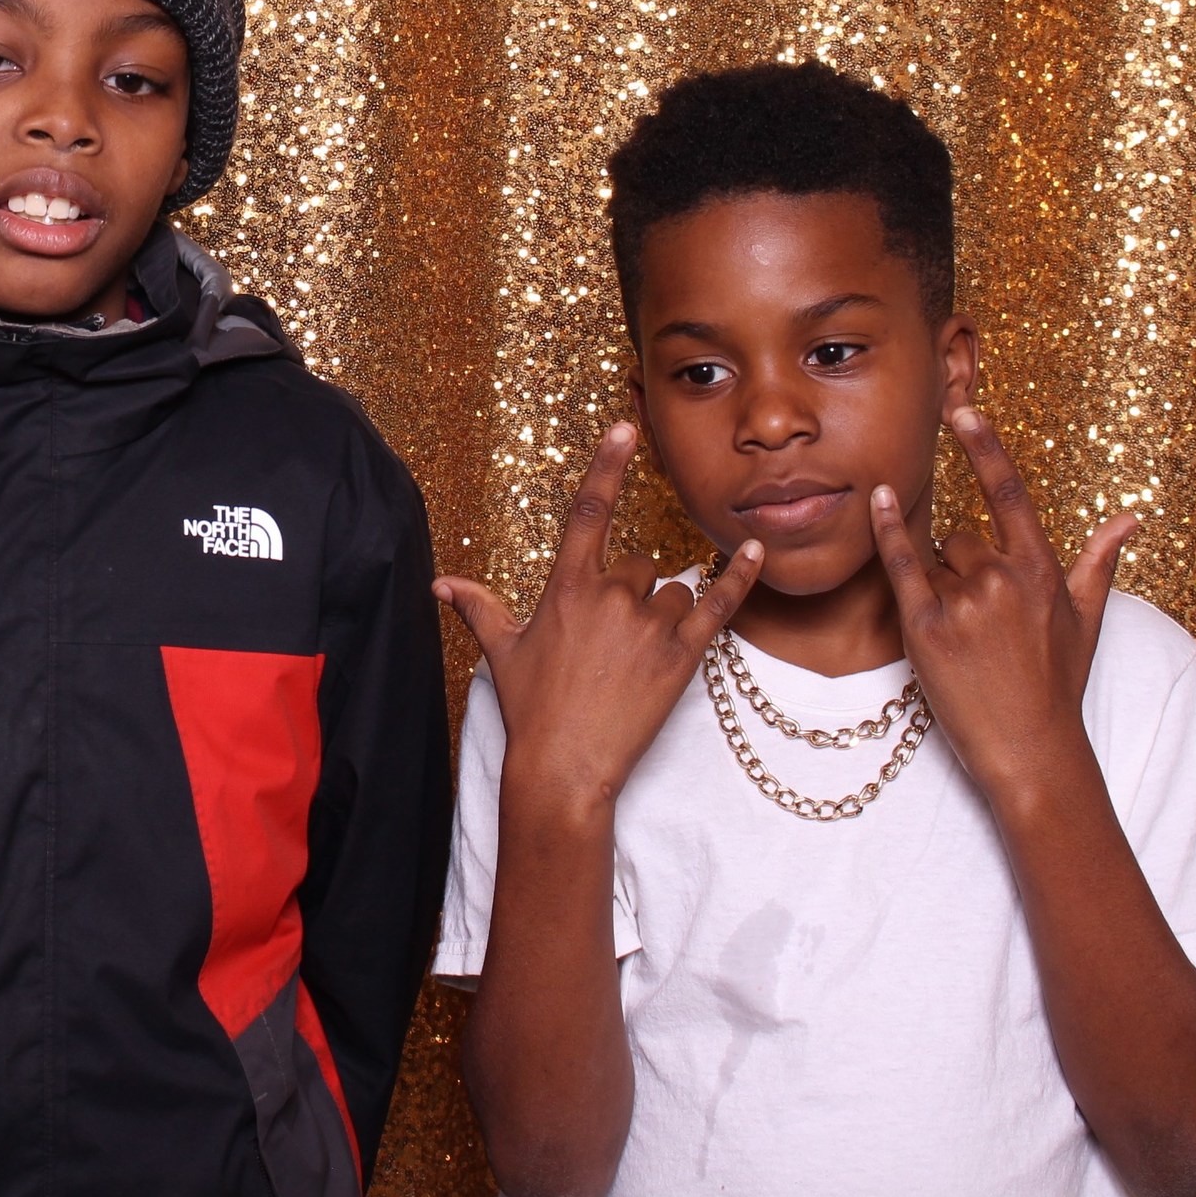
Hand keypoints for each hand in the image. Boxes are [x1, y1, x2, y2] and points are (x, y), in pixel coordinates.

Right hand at [437, 423, 766, 819]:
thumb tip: (440, 583)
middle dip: (630, 594)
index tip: (625, 428)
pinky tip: (755, 551)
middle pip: (638, 565)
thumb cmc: (531, 709)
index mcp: (567, 588)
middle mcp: (610, 597)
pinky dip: (739, 577)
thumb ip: (478, 606)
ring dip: (663, 614)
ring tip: (637, 660)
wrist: (563, 768)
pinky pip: (719, 606)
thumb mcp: (502, 651)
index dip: (607, 466)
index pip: (589, 511)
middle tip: (611, 644)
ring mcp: (649, 626)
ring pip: (673, 592)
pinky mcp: (682, 657)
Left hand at [869, 403, 1139, 805]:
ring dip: (941, 586)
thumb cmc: (1059, 687)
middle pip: (962, 541)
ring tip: (966, 640)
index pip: (1010, 494)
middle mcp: (1005, 579)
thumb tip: (1130, 519)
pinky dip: (888, 532)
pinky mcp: (926, 628)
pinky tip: (876, 499)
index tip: (964, 410)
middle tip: (983, 627)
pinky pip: (901, 565)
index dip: (985, 448)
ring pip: (936, 562)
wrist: (1033, 751)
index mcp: (1043, 572)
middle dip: (964, 570)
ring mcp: (965, 603)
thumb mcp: (1087, 621)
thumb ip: (1100, 562)